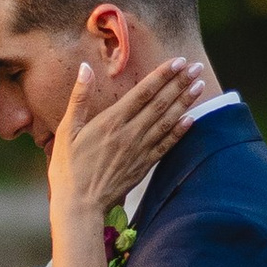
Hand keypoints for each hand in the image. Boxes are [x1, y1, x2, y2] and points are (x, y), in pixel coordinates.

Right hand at [47, 56, 204, 226]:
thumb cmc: (68, 168)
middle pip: (160, 103)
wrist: (79, 205)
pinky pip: (167, 145)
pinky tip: (192, 119)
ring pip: (167, 121)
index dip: (162, 75)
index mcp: (111, 121)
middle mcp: (130, 134)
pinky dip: (181, 131)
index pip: (143, 92)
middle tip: (196, 67)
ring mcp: (140, 151)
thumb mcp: (66, 130)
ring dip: (185, 102)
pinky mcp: (144, 166)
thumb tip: (86, 67)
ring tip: (199, 86)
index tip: (178, 61)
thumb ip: (79, 98)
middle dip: (180, 83)